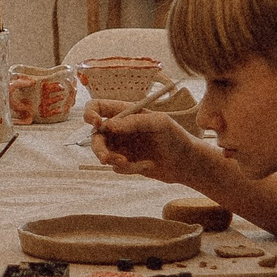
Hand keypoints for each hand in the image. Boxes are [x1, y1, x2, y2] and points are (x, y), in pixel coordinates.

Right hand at [88, 109, 212, 184]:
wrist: (186, 163)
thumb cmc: (176, 137)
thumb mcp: (159, 123)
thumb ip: (134, 122)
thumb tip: (108, 125)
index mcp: (125, 113)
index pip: (98, 107)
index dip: (90, 113)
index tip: (95, 123)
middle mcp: (120, 129)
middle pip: (95, 135)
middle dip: (98, 148)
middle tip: (106, 158)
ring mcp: (121, 147)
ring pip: (103, 153)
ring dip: (113, 160)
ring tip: (129, 163)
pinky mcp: (125, 163)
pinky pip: (116, 167)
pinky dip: (129, 169)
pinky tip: (147, 166)